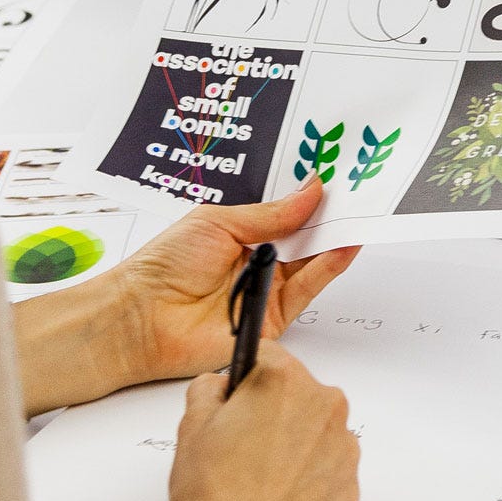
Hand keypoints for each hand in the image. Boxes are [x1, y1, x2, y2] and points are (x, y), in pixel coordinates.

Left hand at [114, 177, 361, 384]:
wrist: (142, 318)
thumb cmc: (164, 266)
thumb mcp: (219, 223)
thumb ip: (271, 214)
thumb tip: (309, 191)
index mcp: (240, 236)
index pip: (285, 216)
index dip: (309, 201)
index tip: (335, 181)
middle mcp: (257, 263)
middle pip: (303, 239)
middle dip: (328, 218)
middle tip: (356, 196)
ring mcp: (267, 291)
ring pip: (311, 263)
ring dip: (335, 241)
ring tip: (358, 216)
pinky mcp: (275, 319)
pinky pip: (307, 290)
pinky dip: (328, 268)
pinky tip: (343, 247)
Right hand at [142, 343, 360, 500]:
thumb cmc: (214, 497)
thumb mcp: (191, 426)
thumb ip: (209, 388)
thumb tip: (220, 385)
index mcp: (284, 381)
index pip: (266, 354)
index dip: (245, 377)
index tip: (238, 394)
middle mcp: (323, 406)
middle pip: (295, 391)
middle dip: (271, 410)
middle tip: (241, 444)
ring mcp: (342, 447)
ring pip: (313, 428)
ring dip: (293, 441)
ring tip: (259, 477)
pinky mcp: (351, 484)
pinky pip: (327, 465)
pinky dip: (308, 474)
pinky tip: (279, 496)